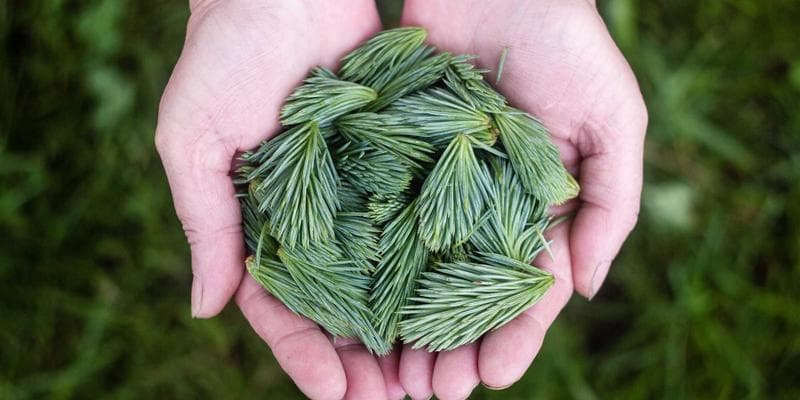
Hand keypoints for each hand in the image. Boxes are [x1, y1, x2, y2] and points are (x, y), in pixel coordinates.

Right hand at [155, 2, 403, 398]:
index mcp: (262, 224)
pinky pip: (422, 219)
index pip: (280, 307)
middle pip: (342, 307)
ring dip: (410, 328)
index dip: (304, 356)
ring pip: (388, 276)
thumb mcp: (193, 141)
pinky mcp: (402, 161)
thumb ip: (204, 223)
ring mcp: (362, 194)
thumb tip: (203, 308)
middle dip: (365, 359)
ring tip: (436, 376)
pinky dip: (440, 262)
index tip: (335, 394)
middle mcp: (316, 218)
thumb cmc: (223, 57)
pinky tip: (465, 301)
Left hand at [398, 1, 647, 397]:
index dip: (513, 337)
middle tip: (429, 393)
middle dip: (451, 345)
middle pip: (464, 293)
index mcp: (537, 208)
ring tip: (390, 373)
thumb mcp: (614, 120)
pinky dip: (368, 263)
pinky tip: (352, 304)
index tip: (490, 377)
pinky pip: (380, 217)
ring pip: (417, 269)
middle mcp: (484, 207)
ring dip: (405, 323)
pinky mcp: (395, 158)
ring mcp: (437, 186)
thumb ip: (611, 205)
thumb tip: (586, 290)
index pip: (526, 289)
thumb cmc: (570, 44)